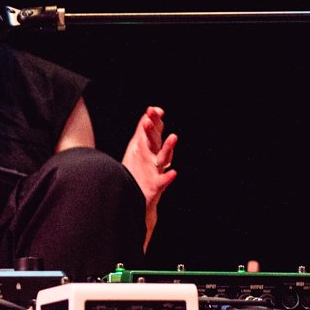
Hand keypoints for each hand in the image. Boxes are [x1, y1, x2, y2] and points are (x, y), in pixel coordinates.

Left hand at [122, 106, 177, 224]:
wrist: (136, 200)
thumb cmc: (137, 173)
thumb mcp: (138, 151)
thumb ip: (143, 133)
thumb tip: (147, 114)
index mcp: (149, 149)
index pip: (153, 132)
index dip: (153, 121)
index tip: (152, 109)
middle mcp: (155, 158)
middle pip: (155, 141)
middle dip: (154, 130)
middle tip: (150, 119)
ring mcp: (157, 171)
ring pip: (164, 158)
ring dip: (168, 148)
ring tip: (173, 137)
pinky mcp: (156, 186)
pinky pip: (163, 181)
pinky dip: (169, 177)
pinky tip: (174, 173)